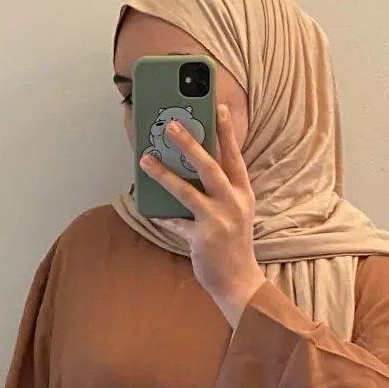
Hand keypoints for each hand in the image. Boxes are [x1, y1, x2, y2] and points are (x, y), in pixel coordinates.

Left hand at [141, 103, 263, 327]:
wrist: (239, 281)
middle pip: (209, 166)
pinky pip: (175, 222)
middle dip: (189, 143)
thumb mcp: (235, 211)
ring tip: (145, 160)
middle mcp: (234, 202)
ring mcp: (219, 220)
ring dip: (164, 174)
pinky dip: (162, 216)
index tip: (217, 107)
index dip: (226, 131)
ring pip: (187, 191)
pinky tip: (149, 210)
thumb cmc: (232, 243)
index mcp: (243, 193)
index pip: (234, 156)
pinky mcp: (203, 238)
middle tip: (170, 125)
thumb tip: (190, 167)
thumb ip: (220, 190)